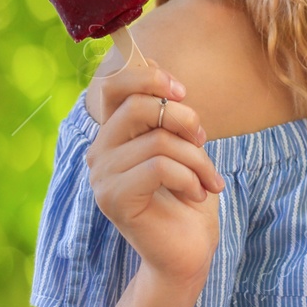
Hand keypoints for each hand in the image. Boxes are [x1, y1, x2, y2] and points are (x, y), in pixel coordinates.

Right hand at [86, 61, 223, 288]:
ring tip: (207, 179)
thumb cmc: (189, 192)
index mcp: (114, 134)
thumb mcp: (182, 142)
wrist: (190, 247)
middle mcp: (99, 152)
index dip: (149, 77)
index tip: (182, 92)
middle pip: (140, 106)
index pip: (114, 86)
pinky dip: (190, 178)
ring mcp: (101, 177)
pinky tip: (197, 194)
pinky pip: (159, 168)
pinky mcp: (113, 199)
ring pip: (159, 141)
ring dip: (197, 159)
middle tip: (202, 142)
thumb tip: (154, 59)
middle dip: (185, 120)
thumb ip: (165, 108)